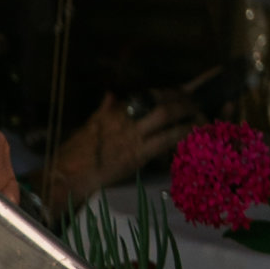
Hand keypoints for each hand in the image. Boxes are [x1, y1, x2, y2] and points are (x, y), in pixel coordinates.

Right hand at [40, 91, 190, 215]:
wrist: (67, 176)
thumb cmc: (75, 154)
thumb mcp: (90, 125)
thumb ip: (104, 109)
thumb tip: (111, 94)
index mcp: (116, 109)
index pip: (150, 93)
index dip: (172, 92)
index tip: (184, 94)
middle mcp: (125, 117)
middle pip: (162, 99)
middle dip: (184, 100)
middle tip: (198, 105)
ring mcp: (132, 134)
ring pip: (168, 114)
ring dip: (189, 113)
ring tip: (202, 118)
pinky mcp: (137, 154)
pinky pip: (167, 138)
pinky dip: (184, 134)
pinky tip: (196, 134)